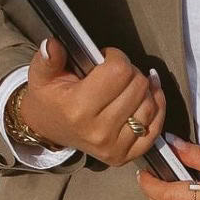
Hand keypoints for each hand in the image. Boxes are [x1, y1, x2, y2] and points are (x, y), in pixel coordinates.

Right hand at [18, 37, 165, 165]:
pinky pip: (155, 129)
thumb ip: (48, 58)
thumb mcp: (41, 76)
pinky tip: (150, 94)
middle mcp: (98, 131)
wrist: (49, 129)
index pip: (119, 71)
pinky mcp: (126, 155)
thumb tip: (53, 44)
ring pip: (149, 105)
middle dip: (130, 71)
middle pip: (138, 86)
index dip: (116, 57)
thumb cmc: (50, 99)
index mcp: (78, 109)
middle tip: (116, 72)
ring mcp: (114, 146)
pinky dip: (157, 109)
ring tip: (129, 83)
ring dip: (145, 88)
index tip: (106, 58)